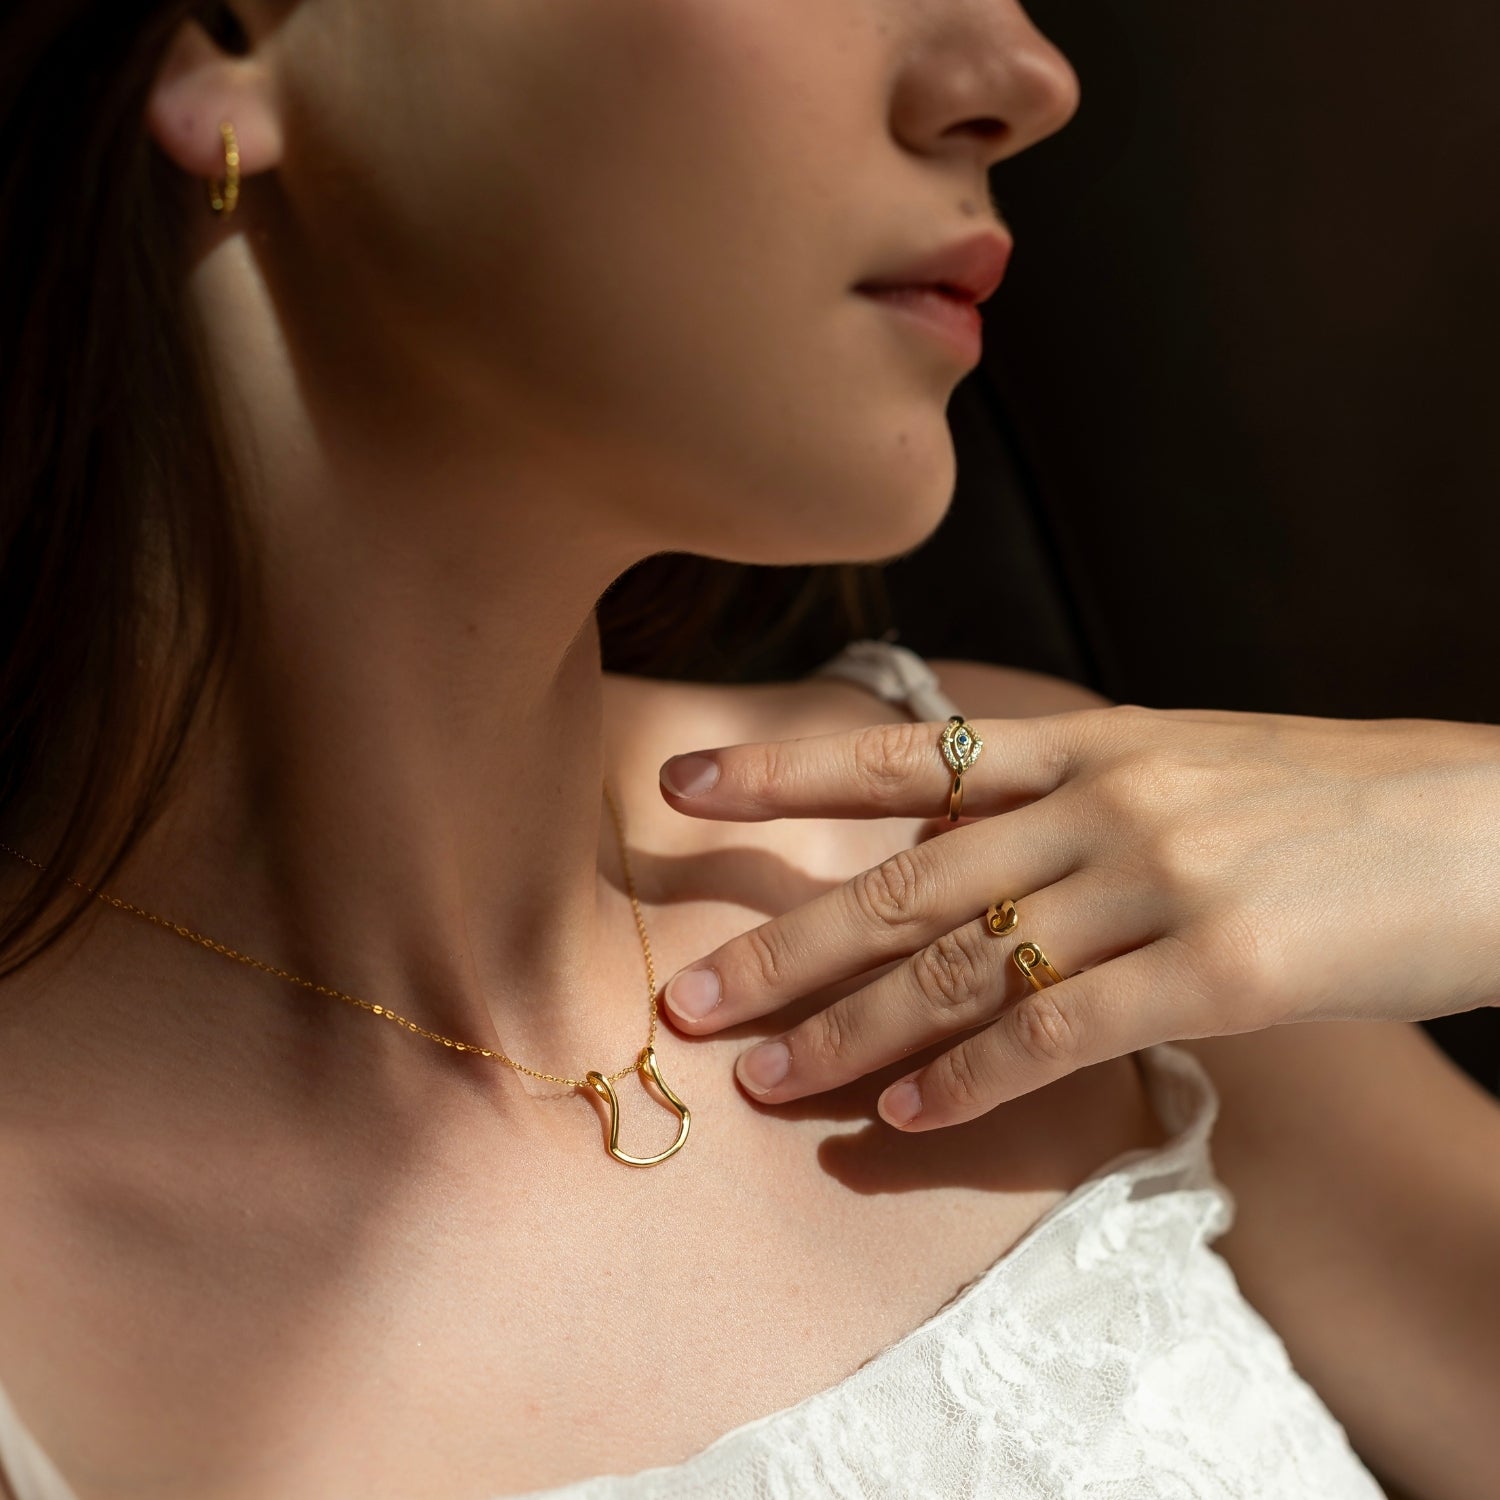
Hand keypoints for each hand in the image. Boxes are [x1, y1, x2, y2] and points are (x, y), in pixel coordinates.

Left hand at [655, 705, 1499, 1130]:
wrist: (1491, 824)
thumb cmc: (1328, 804)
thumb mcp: (1182, 763)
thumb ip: (1060, 800)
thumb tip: (944, 844)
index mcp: (1092, 743)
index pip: (903, 754)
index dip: (784, 768)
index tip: (683, 783)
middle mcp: (1107, 801)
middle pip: (905, 883)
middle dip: (785, 946)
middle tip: (691, 1002)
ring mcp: (1162, 881)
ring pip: (966, 966)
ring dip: (855, 1033)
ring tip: (767, 1080)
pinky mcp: (1223, 970)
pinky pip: (1063, 1032)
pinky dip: (975, 1080)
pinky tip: (907, 1116)